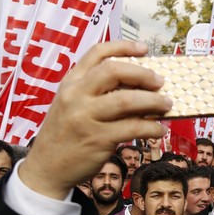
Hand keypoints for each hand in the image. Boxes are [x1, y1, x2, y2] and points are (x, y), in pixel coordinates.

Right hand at [18, 41, 170, 199]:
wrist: (47, 168)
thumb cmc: (67, 133)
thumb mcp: (72, 104)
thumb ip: (97, 91)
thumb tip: (140, 86)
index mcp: (71, 82)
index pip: (97, 53)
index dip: (123, 47)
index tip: (144, 49)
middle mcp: (76, 95)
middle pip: (113, 71)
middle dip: (143, 74)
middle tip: (160, 83)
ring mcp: (86, 117)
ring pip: (127, 100)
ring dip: (153, 102)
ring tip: (166, 105)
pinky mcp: (98, 139)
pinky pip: (133, 127)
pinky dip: (152, 128)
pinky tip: (159, 130)